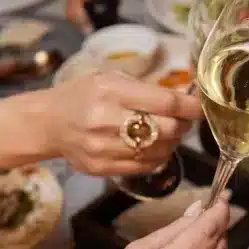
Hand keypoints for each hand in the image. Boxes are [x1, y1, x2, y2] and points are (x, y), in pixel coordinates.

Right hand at [42, 71, 202, 175]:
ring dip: (172, 142)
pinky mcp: (102, 169)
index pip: (165, 102)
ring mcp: (104, 149)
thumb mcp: (110, 79)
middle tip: (182, 119)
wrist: (47, 123)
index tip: (201, 107)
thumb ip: (146, 89)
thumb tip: (183, 98)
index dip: (191, 106)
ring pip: (160, 151)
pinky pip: (146, 166)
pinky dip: (158, 156)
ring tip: (167, 131)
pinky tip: (153, 146)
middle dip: (182, 125)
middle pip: (167, 129)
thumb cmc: (82, 95)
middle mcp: (106, 121)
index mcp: (110, 91)